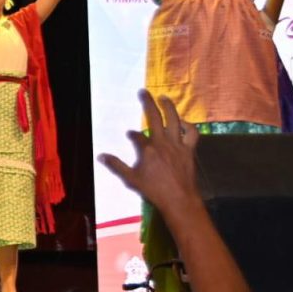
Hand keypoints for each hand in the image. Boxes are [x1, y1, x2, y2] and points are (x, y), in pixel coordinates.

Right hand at [99, 90, 200, 217]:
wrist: (179, 199)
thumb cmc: (154, 190)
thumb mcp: (131, 179)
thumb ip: (116, 165)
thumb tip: (101, 156)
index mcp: (147, 149)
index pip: (137, 136)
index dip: (132, 135)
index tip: (129, 134)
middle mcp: (162, 143)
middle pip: (154, 118)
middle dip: (148, 103)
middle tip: (143, 92)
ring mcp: (177, 145)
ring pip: (174, 120)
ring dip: (169, 107)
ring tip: (164, 98)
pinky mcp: (189, 150)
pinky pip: (192, 133)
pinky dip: (188, 126)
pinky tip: (183, 123)